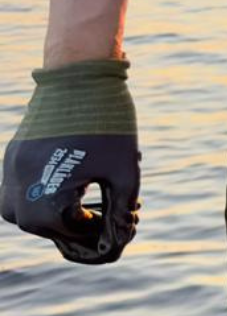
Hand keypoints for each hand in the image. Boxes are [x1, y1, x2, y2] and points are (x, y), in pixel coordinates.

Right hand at [1, 60, 141, 264]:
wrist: (80, 76)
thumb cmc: (108, 124)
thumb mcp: (125, 171)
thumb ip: (121, 211)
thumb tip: (119, 240)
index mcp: (45, 199)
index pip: (72, 235)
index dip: (102, 236)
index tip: (124, 226)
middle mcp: (17, 192)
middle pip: (48, 230)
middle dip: (81, 228)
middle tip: (114, 218)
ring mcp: (9, 174)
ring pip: (30, 215)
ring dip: (61, 216)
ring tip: (96, 205)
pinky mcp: (11, 159)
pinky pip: (22, 192)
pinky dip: (47, 197)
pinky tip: (78, 187)